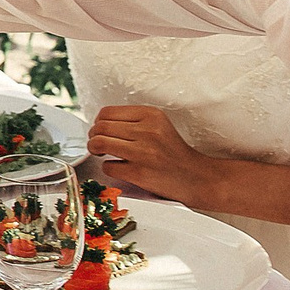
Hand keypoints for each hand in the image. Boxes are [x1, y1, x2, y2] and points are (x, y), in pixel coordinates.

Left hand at [87, 106, 226, 204]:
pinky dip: (108, 168)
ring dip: (94, 149)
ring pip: (99, 143)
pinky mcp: (139, 173)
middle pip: (100, 127)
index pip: (107, 112)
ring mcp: (143, 152)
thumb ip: (132, 121)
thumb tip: (99, 124)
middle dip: (93, 136)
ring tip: (101, 153)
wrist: (196, 177)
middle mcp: (148, 131)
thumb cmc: (173, 152)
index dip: (99, 122)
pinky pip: (108, 167)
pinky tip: (118, 168)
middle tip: (98, 144)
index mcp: (151, 115)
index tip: (102, 130)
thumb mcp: (158, 126)